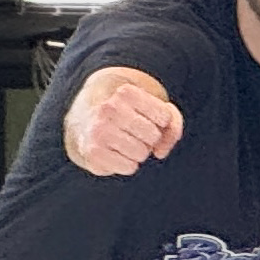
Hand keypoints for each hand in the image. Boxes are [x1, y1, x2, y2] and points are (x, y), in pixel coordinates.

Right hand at [63, 69, 182, 176]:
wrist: (86, 124)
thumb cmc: (129, 117)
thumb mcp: (154, 110)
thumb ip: (172, 124)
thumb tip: (160, 152)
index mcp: (126, 92)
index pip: (164, 116)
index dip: (160, 122)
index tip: (144, 116)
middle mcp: (109, 108)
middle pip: (154, 135)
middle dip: (150, 138)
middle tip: (133, 132)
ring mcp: (99, 130)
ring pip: (142, 153)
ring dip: (139, 152)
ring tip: (123, 142)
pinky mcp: (93, 152)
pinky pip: (130, 167)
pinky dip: (128, 164)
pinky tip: (115, 153)